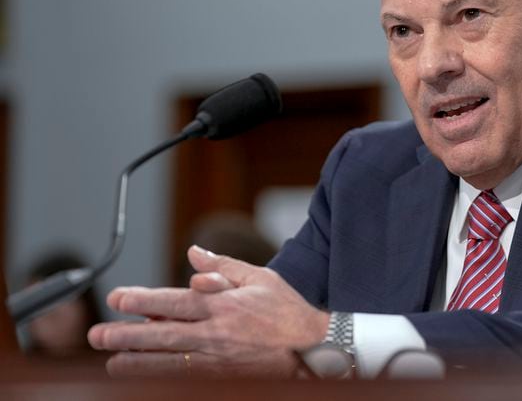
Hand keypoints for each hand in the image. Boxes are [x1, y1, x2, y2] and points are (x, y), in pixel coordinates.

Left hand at [88, 246, 328, 377]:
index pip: (174, 302)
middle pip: (163, 335)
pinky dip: (163, 377)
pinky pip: (187, 378)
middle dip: (127, 335)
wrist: (314, 343)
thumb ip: (221, 266)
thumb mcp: (257, 277)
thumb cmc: (286, 306)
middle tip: (98, 335)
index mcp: (223, 304)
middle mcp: (217, 333)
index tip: (118, 298)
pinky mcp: (225, 376)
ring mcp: (219, 358)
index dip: (143, 301)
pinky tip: (146, 376)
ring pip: (169, 362)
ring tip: (111, 362)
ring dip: (137, 363)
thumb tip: (193, 253)